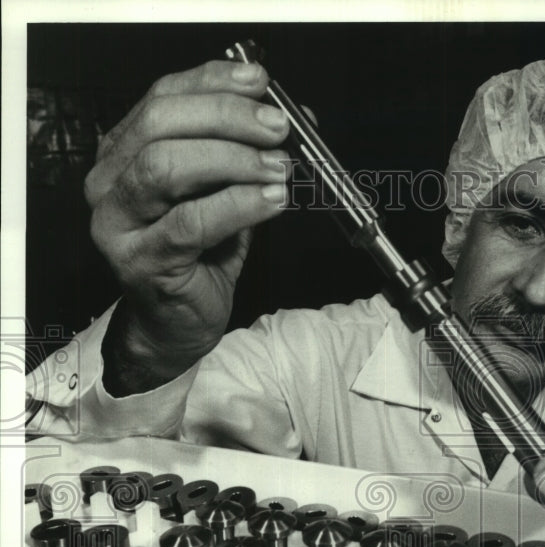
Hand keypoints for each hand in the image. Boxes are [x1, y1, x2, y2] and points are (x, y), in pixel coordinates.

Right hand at [84, 59, 292, 381]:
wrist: (179, 323)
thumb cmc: (200, 256)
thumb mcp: (223, 192)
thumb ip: (244, 152)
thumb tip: (291, 115)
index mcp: (123, 152)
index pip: (161, 97)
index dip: (212, 82)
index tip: (261, 83)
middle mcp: (109, 181)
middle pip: (160, 124)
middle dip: (227, 118)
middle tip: (278, 130)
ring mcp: (118, 223)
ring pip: (166, 167)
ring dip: (231, 160)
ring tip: (277, 169)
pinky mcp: (140, 261)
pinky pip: (190, 222)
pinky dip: (238, 206)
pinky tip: (271, 202)